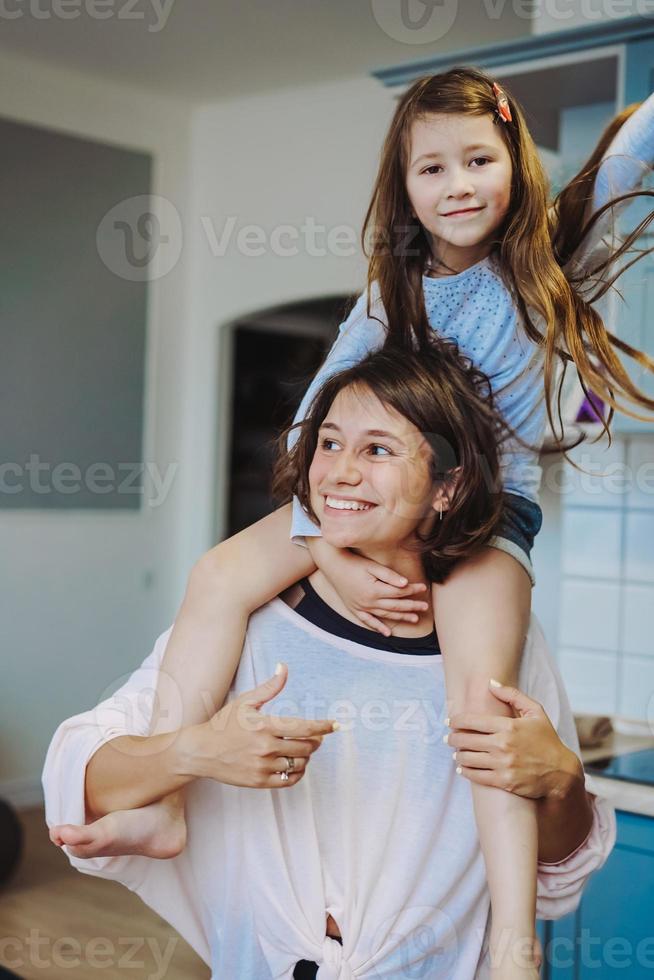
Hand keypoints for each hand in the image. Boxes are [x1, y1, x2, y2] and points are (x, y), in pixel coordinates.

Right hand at [178, 663, 337, 787]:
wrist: (201, 751)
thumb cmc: (223, 724)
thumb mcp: (246, 702)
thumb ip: (270, 687)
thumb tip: (284, 667)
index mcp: (265, 725)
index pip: (304, 727)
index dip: (324, 726)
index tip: (336, 725)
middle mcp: (266, 747)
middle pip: (306, 747)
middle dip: (316, 740)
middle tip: (316, 736)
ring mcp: (262, 766)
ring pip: (300, 764)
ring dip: (307, 756)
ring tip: (302, 749)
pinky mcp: (259, 782)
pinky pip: (289, 780)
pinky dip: (298, 773)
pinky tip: (295, 764)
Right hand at [307, 539, 428, 635]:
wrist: (333, 566)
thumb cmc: (354, 563)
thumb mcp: (372, 566)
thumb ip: (389, 576)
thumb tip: (405, 584)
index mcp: (375, 591)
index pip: (399, 592)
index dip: (413, 590)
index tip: (423, 587)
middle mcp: (369, 602)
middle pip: (395, 605)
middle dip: (412, 606)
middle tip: (425, 606)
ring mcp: (362, 607)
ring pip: (385, 614)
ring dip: (401, 617)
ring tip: (415, 618)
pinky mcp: (355, 609)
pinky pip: (368, 621)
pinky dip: (378, 627)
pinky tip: (387, 633)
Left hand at [446, 680, 580, 799]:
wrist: (561, 772)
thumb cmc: (547, 740)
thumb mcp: (536, 712)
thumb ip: (512, 695)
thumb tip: (490, 683)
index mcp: (508, 726)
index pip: (473, 721)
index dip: (456, 721)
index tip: (449, 722)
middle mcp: (503, 745)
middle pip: (467, 740)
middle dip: (453, 738)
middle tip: (448, 738)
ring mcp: (503, 764)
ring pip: (469, 758)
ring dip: (458, 755)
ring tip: (455, 753)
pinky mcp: (504, 782)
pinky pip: (477, 776)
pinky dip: (465, 771)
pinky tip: (462, 768)